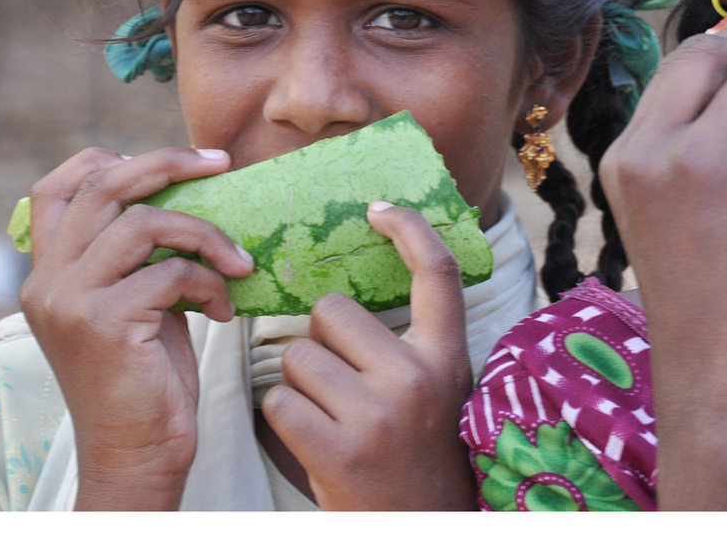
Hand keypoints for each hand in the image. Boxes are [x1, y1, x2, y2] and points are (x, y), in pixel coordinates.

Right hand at [19, 147, 252, 509]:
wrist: (137, 451)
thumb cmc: (147, 376)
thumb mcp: (134, 301)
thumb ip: (137, 254)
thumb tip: (186, 191)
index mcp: (47, 272)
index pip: (58, 188)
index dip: (109, 160)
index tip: (171, 161)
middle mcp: (47, 281)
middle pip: (104, 186)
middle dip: (169, 162)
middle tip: (221, 162)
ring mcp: (69, 300)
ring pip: (145, 222)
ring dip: (205, 234)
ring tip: (238, 262)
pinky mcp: (102, 323)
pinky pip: (171, 273)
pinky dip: (210, 283)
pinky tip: (223, 311)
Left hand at [261, 203, 476, 510]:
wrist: (420, 526)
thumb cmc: (417, 449)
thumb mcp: (436, 386)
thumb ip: (412, 339)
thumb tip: (359, 279)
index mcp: (447, 357)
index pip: (437, 273)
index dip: (409, 229)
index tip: (378, 208)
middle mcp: (417, 379)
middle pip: (332, 311)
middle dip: (321, 337)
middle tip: (341, 378)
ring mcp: (377, 415)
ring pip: (297, 355)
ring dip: (299, 381)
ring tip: (329, 414)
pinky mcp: (337, 450)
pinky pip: (278, 401)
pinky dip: (284, 416)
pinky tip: (312, 437)